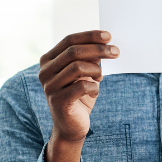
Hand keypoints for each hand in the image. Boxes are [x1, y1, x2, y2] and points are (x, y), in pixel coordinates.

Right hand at [38, 30, 119, 161]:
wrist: (71, 126)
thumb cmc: (79, 96)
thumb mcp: (84, 73)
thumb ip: (88, 58)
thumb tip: (105, 43)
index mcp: (48, 60)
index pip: (69, 40)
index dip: (90, 36)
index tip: (109, 36)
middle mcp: (45, 72)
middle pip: (73, 51)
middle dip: (98, 49)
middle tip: (116, 52)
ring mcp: (49, 86)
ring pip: (77, 67)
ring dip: (96, 70)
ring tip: (100, 78)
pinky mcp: (58, 101)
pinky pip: (82, 86)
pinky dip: (94, 87)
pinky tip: (94, 92)